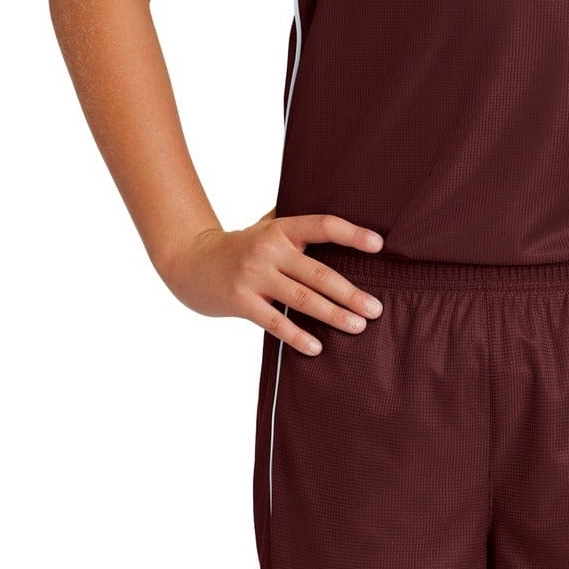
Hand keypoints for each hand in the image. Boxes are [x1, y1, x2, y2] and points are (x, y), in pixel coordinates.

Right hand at [159, 211, 385, 354]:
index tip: (378, 245)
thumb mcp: (264, 227)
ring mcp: (254, 276)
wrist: (191, 263)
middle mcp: (269, 250)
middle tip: (376, 309)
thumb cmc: (239, 248)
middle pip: (318, 273)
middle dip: (350, 293)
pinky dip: (297, 336)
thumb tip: (337, 221)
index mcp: (280, 229)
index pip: (322, 226)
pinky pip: (276, 322)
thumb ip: (295, 226)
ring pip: (302, 298)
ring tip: (358, 326)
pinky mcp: (241, 301)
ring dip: (333, 315)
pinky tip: (317, 348)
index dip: (351, 234)